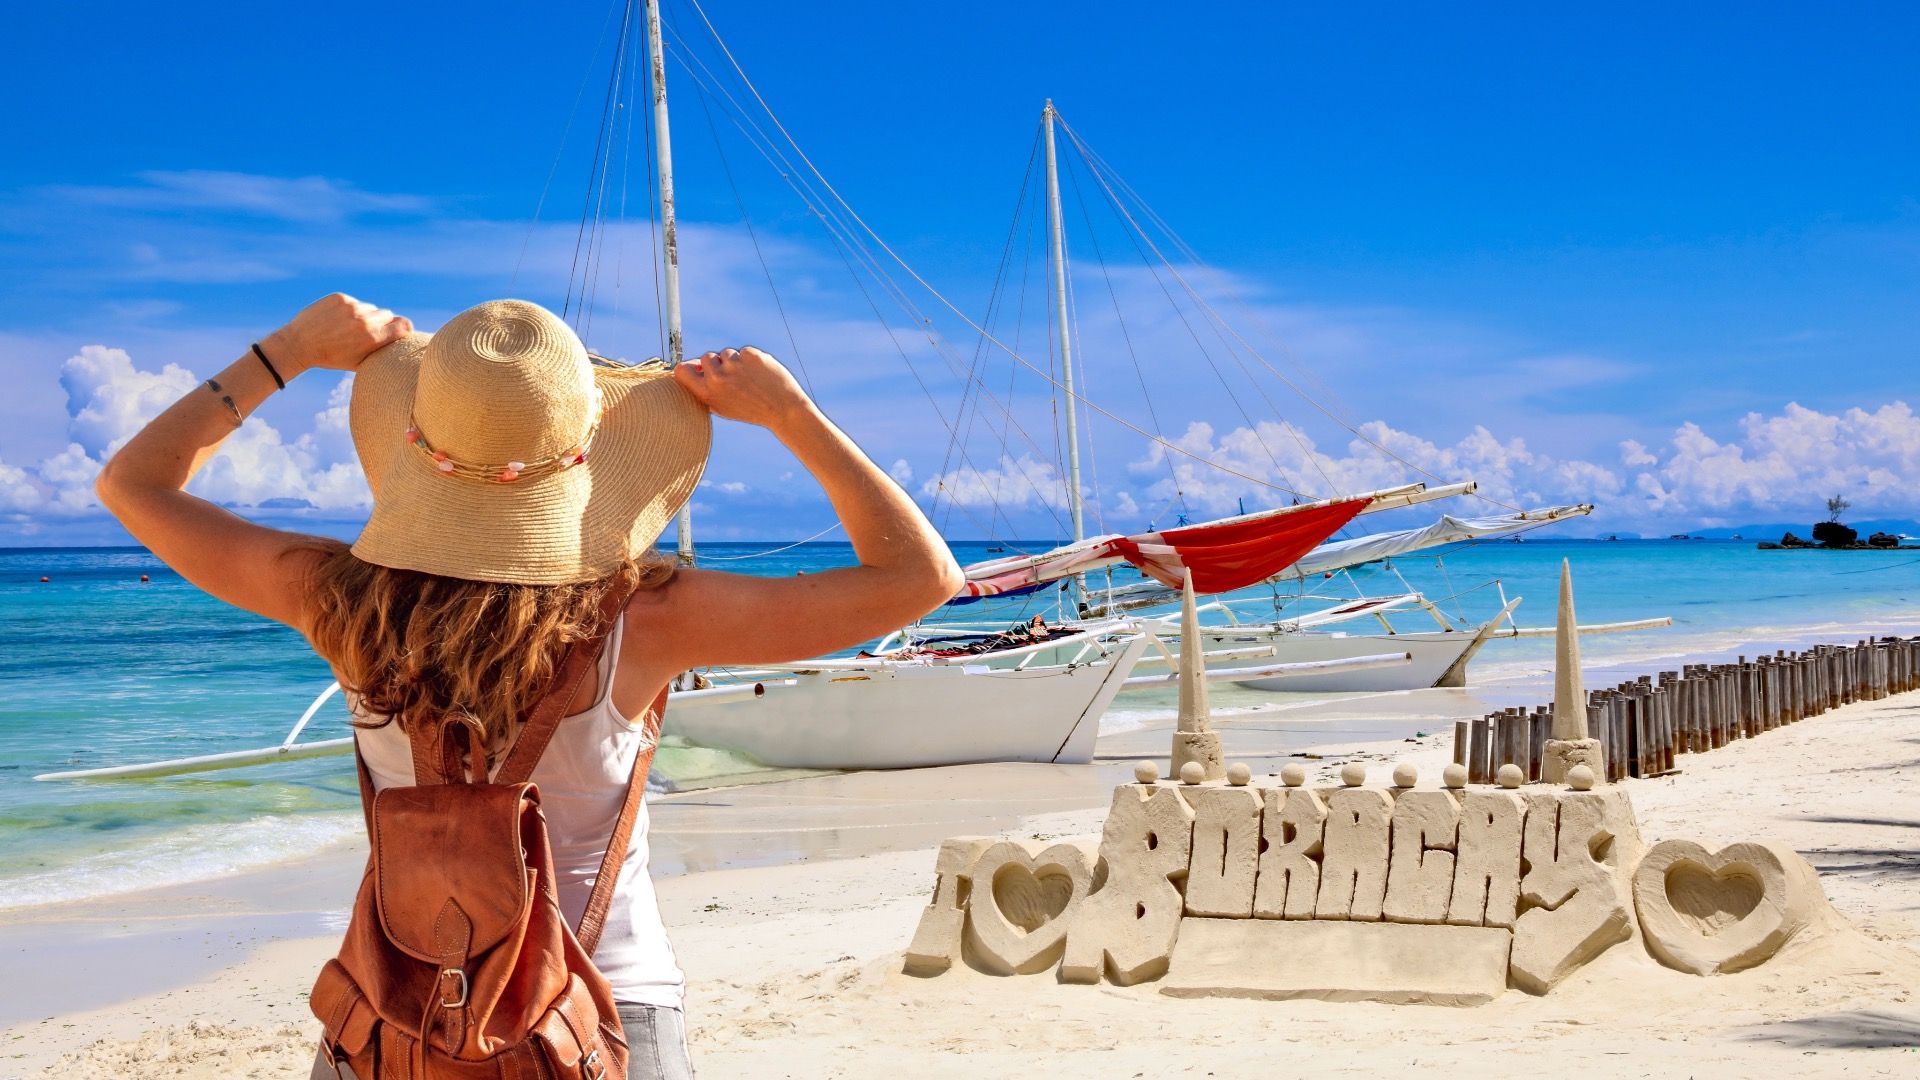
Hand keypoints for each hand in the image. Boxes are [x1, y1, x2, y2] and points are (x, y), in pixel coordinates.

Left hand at [262, 293, 411, 375]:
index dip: (404, 327)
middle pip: (387, 314)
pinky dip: (349, 309)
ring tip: (348, 327)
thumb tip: (400, 338)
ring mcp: (352, 307)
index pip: (404, 324)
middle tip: (367, 332)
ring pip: (370, 308)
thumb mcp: (359, 362)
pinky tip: (337, 320)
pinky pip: (354, 302)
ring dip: (365, 315)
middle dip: (381, 322)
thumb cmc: (331, 357)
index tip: (400, 330)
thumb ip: (381, 350)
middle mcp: (365, 320)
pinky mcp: (340, 297)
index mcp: (372, 338)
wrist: (299, 344)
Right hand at [674, 347, 813, 429]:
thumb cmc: (751, 410)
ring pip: (726, 353)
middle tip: (734, 378)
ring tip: (750, 379)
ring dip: (736, 362)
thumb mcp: (722, 407)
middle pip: (706, 357)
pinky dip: (751, 360)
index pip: (682, 370)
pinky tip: (760, 374)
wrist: (783, 410)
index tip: (697, 369)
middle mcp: (718, 378)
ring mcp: (734, 365)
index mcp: (707, 394)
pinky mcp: (750, 355)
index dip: (689, 367)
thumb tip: (692, 366)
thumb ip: (705, 389)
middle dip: (718, 363)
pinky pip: (744, 352)